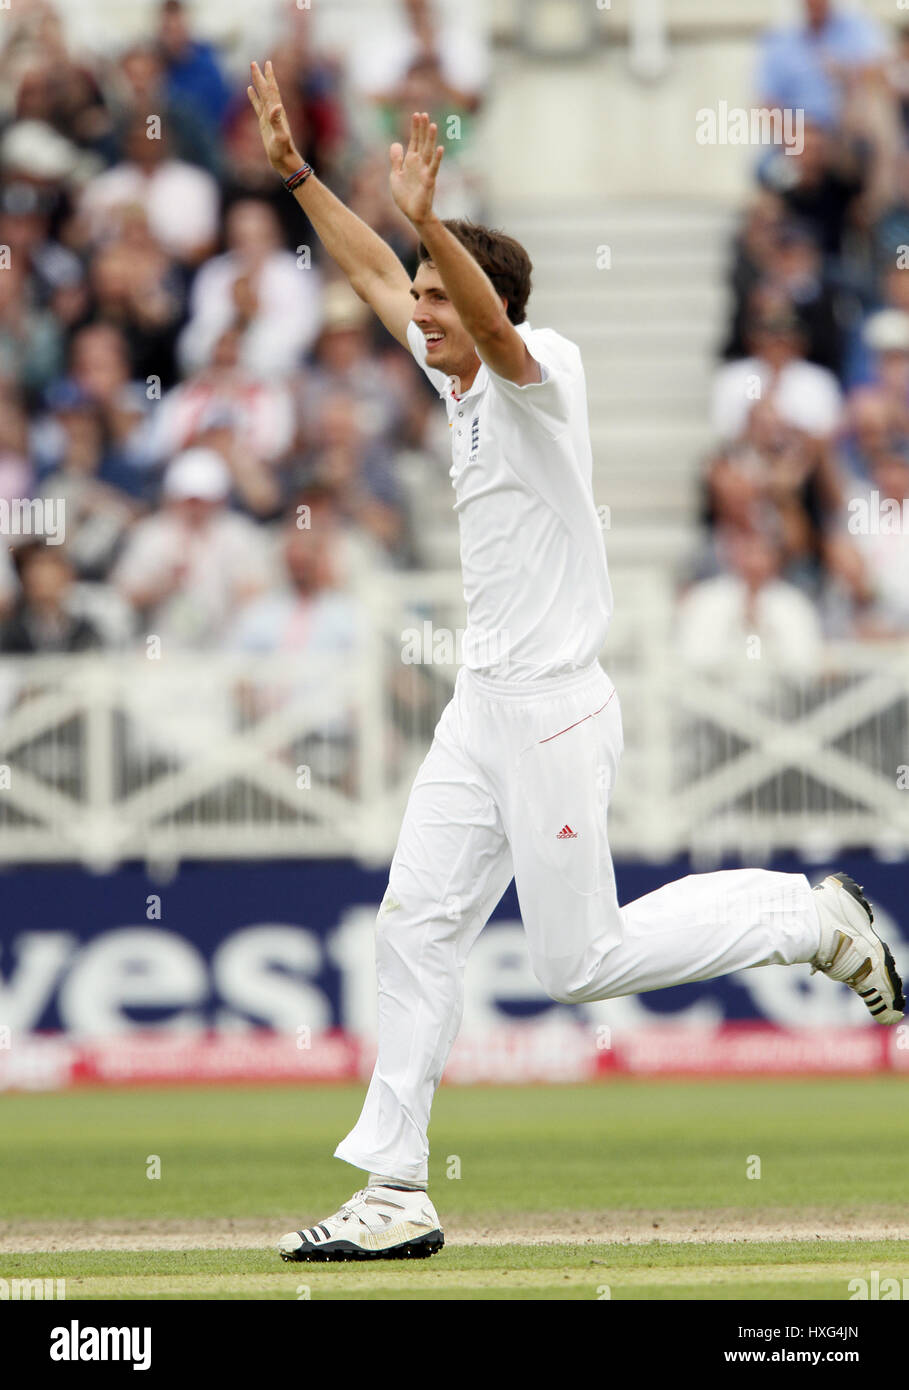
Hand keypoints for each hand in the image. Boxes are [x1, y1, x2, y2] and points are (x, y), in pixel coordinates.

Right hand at [247, 60, 302, 178]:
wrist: (284, 160)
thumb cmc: (282, 150)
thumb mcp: (280, 136)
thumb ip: (277, 121)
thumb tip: (277, 106)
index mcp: (276, 112)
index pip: (270, 91)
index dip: (268, 77)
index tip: (265, 63)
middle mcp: (274, 111)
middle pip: (266, 89)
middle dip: (261, 76)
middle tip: (254, 62)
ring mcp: (269, 116)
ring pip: (262, 95)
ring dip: (258, 83)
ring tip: (254, 71)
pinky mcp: (264, 123)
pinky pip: (258, 105)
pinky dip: (254, 96)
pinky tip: (250, 89)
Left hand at [389, 112, 442, 226]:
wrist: (412, 214)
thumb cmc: (405, 196)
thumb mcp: (395, 175)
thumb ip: (396, 160)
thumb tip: (396, 143)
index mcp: (411, 162)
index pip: (414, 141)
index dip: (415, 128)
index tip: (417, 114)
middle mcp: (420, 164)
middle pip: (422, 143)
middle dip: (423, 129)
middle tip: (424, 114)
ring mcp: (425, 172)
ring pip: (429, 152)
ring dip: (431, 139)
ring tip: (433, 125)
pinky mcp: (429, 182)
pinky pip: (434, 168)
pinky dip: (437, 159)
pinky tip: (440, 148)